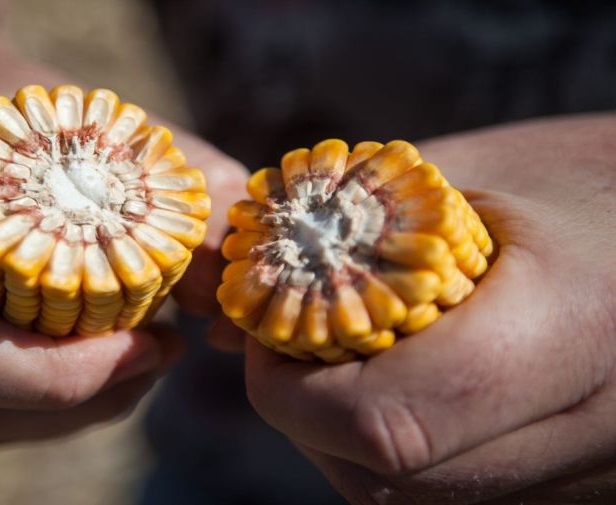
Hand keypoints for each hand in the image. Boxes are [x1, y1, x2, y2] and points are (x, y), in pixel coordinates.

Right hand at [0, 79, 244, 449]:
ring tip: (132, 364)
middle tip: (157, 357)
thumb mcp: (86, 120)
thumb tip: (224, 290)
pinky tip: (85, 370)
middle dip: (69, 401)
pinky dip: (21, 408)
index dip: (53, 379)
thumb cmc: (4, 102)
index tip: (154, 345)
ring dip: (54, 413)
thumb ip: (169, 183)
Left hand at [243, 114, 615, 502]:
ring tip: (350, 358)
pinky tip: (410, 384)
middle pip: (391, 477)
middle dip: (308, 416)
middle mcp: (591, 432)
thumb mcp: (475, 177)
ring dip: (348, 440)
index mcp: (566, 333)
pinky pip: (461, 493)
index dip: (292, 392)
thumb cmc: (591, 182)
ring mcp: (594, 476)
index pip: (386, 421)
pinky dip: (405, 450)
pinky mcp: (586, 487)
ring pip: (417, 499)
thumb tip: (240, 291)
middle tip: (290, 344)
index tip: (261, 336)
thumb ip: (355, 232)